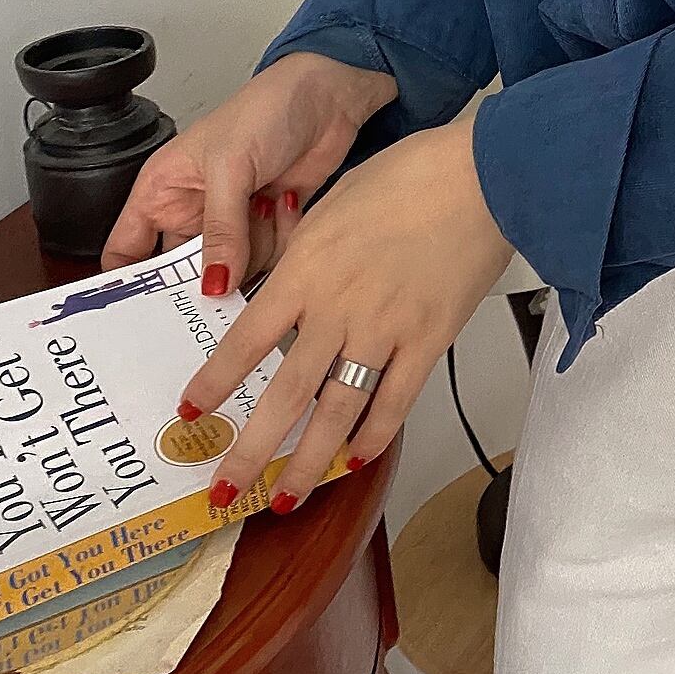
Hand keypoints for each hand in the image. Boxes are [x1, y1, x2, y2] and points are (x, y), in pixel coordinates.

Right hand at [102, 52, 398, 293]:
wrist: (330, 98)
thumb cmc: (267, 108)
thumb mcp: (230, 168)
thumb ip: (220, 230)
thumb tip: (212, 283)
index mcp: (162, 191)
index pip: (126, 251)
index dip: (127, 287)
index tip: (139, 321)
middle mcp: (194, 211)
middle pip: (185, 272)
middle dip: (207, 276)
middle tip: (224, 281)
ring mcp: (235, 221)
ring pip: (234, 270)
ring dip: (256, 247)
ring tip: (267, 205)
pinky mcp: (271, 225)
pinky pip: (271, 259)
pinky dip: (283, 238)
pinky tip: (288, 202)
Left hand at [180, 116, 515, 511]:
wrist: (482, 176)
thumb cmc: (412, 175)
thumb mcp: (336, 202)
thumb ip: (308, 252)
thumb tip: (289, 284)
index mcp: (307, 269)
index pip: (245, 341)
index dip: (215, 384)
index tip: (192, 414)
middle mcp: (338, 308)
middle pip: (285, 394)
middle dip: (250, 450)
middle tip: (223, 489)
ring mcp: (386, 329)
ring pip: (338, 411)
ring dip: (309, 462)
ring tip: (286, 498)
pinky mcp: (430, 339)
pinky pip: (396, 401)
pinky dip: (374, 436)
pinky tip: (356, 459)